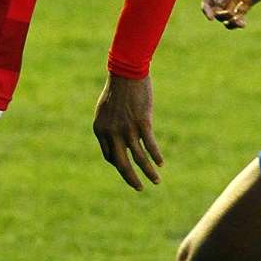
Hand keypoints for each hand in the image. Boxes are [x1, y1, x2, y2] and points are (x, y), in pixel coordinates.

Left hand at [92, 73, 162, 190]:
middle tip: (139, 188)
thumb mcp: (106, 110)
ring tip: (156, 181)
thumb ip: (109, 126)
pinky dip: (156, 156)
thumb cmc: (117, 89)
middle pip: (121, 164)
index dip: (118, 164)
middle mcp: (112, 133)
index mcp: (100, 130)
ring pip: (139, 158)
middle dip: (131, 179)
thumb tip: (117, 140)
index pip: (108, 156)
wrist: (126, 72)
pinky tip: (161, 164)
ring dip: (148, 172)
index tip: (127, 168)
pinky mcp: (142, 123)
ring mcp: (127, 128)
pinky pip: (150, 145)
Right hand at [202, 0, 260, 28]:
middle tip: (233, 17)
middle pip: (216, 4)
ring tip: (240, 23)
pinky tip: (244, 24)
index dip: (206, 6)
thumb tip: (217, 3)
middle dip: (220, 14)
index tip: (211, 18)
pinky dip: (238, 20)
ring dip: (229, 19)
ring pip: (227, 10)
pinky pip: (238, 13)